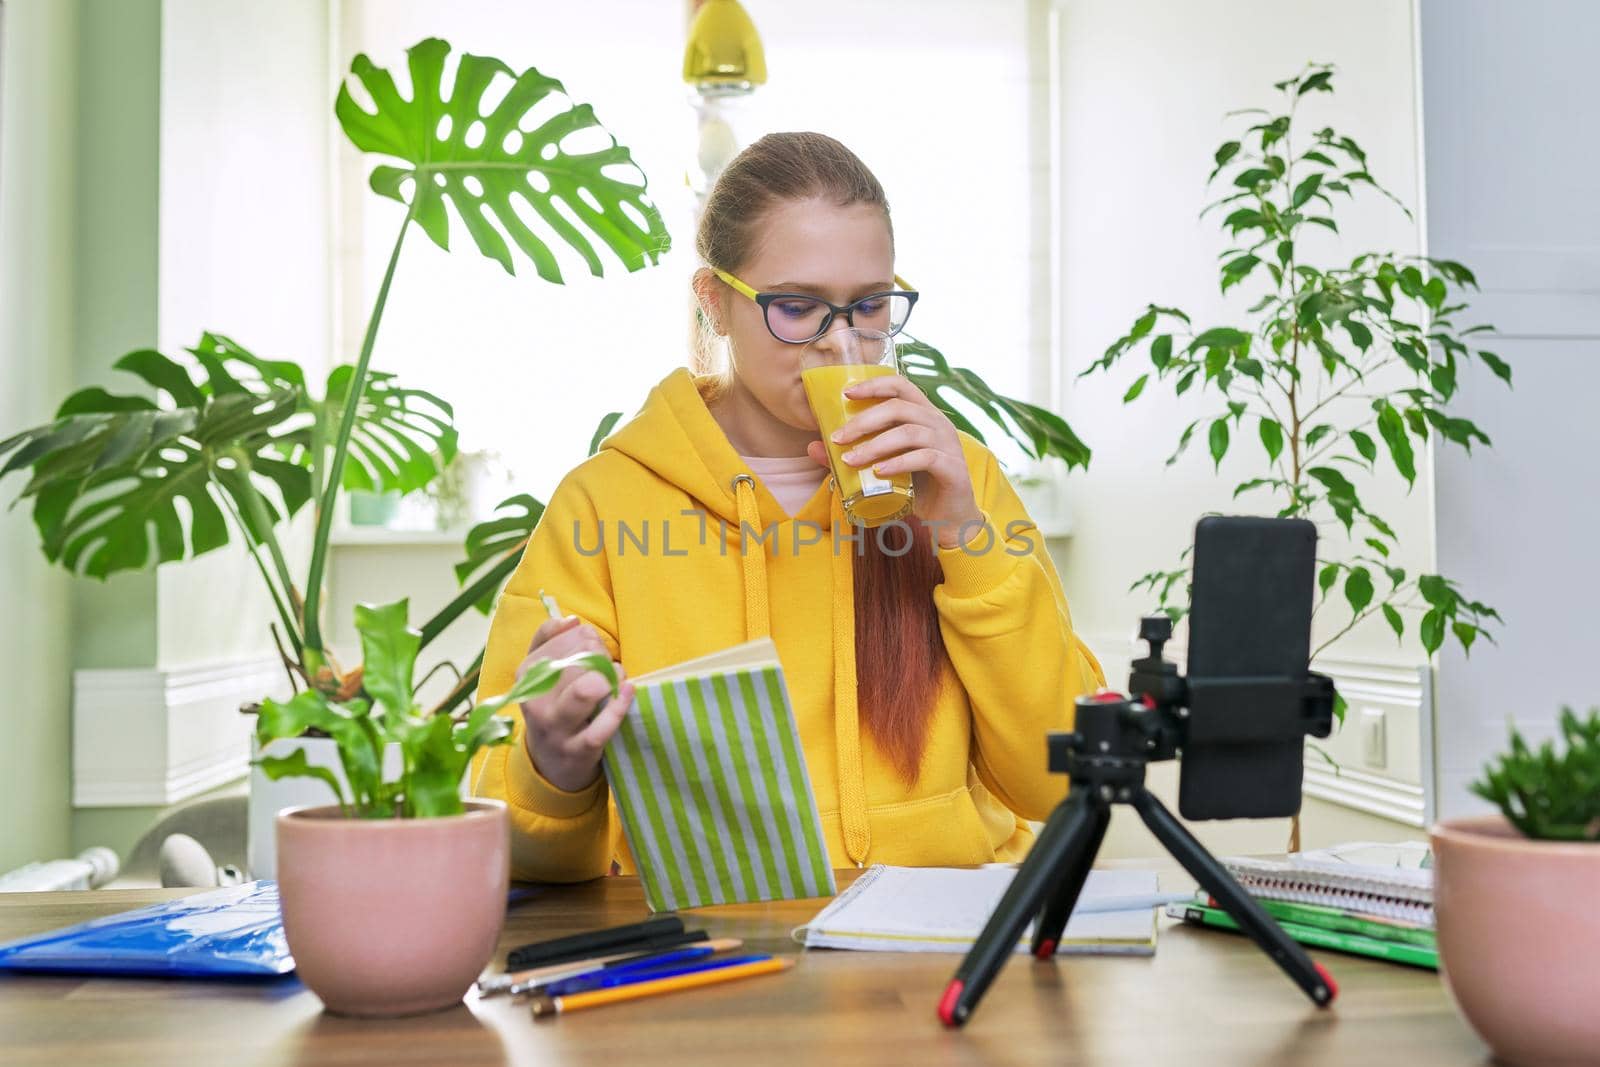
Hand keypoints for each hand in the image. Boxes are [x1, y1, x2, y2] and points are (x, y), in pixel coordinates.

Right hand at [517, 615, 633, 792]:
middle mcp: (536, 702)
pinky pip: (603, 725)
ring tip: (615, 678)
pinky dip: (620, 704)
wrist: (551, 765)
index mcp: (526, 676)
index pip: (561, 639)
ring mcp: (557, 728)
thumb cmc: (554, 707)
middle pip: (577, 660)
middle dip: (601, 655)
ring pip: (584, 690)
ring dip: (609, 677)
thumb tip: (571, 620)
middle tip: (607, 666)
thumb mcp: (541, 674)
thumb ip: (549, 639)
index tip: (593, 649)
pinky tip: (628, 691)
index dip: (587, 638)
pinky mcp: (579, 750)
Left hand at [806, 374, 983, 547]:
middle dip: (864, 421)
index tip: (846, 394)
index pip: (901, 385)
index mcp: (923, 414)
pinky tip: (879, 473)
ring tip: (850, 460)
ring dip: (875, 445)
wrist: (949, 519)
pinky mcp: (953, 468)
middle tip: (838, 439)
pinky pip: (925, 458)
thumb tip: (812, 447)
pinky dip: (899, 464)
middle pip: (899, 407)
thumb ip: (851, 455)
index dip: (874, 384)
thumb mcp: (882, 467)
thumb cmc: (916, 487)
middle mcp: (938, 423)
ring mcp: (948, 444)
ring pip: (909, 433)